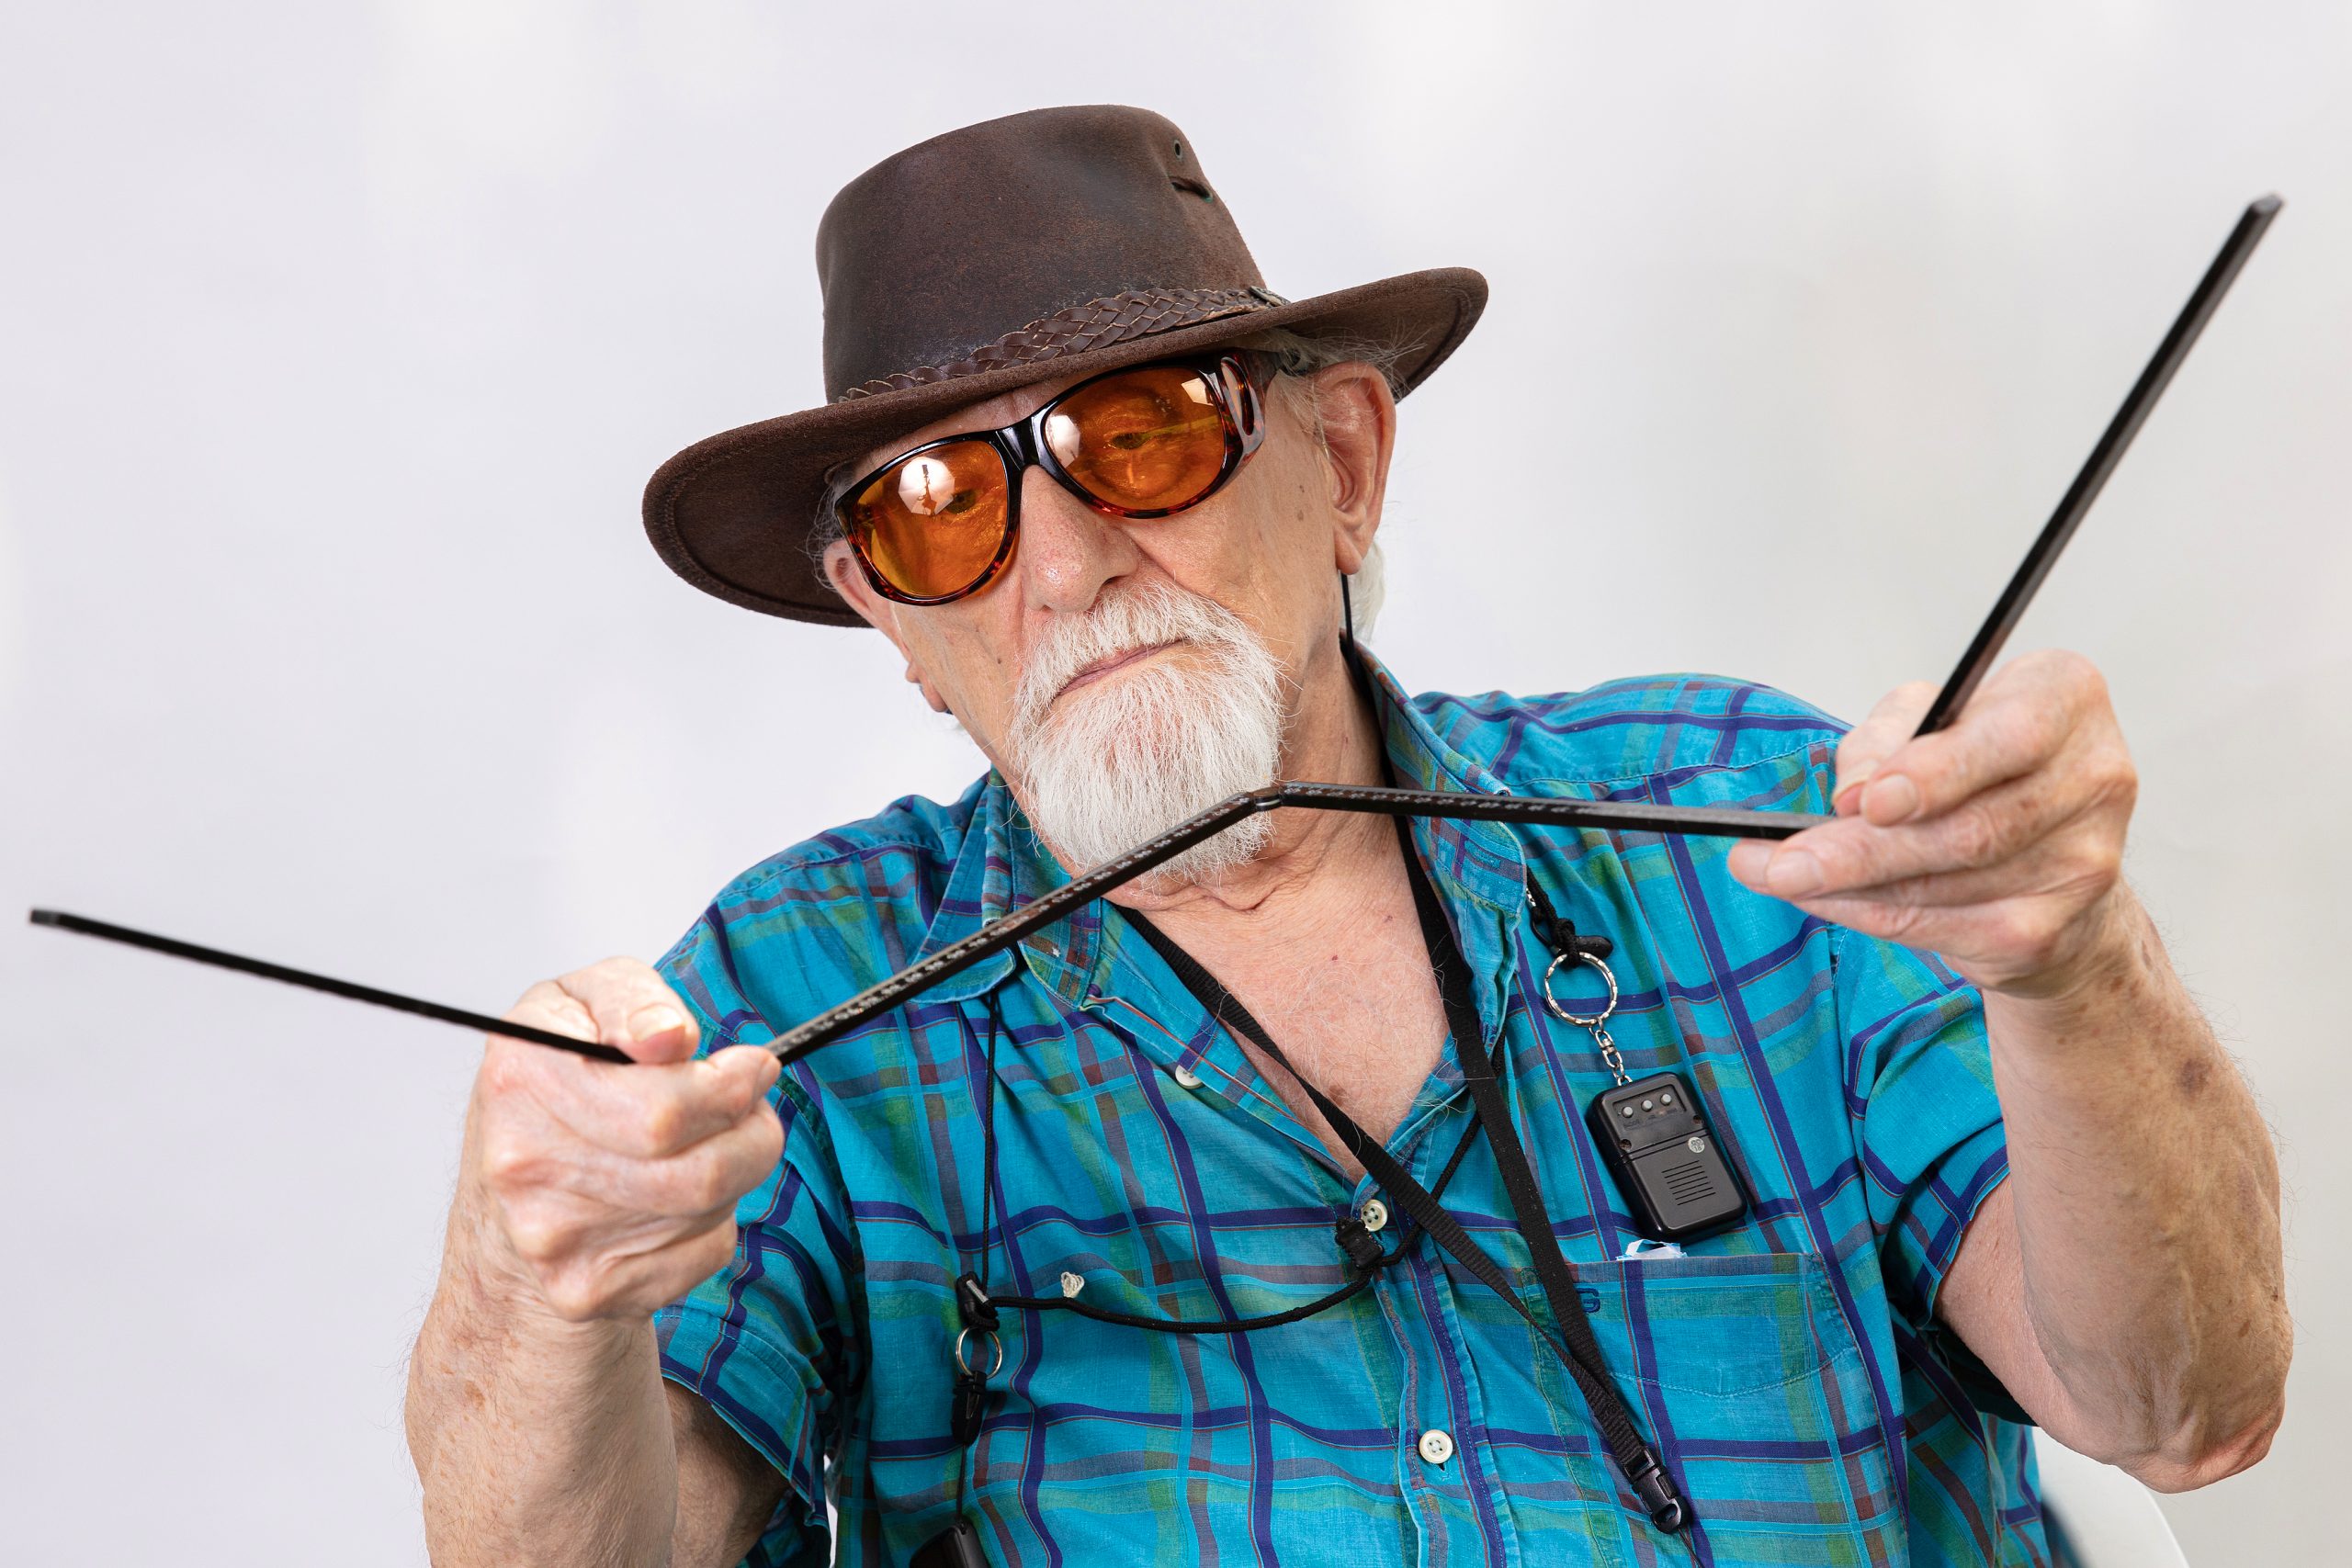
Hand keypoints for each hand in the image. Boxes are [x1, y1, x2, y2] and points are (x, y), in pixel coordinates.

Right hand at [459, 958, 782, 1321]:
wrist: (502, 1205)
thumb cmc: (557, 1084)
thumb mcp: (581, 1002)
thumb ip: (631, 999)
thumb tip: (670, 1037)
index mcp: (523, 1077)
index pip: (664, 1107)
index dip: (730, 1087)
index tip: (752, 1067)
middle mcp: (527, 1164)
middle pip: (697, 1171)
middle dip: (751, 1130)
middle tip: (752, 1105)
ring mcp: (554, 1238)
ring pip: (709, 1208)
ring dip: (738, 1168)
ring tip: (716, 1142)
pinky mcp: (586, 1290)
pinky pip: (704, 1252)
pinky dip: (716, 1220)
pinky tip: (683, 1195)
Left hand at [1728, 649, 2139, 999]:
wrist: (2055, 863)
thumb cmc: (1984, 770)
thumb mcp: (1931, 720)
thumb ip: (1887, 739)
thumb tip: (1852, 795)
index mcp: (2067, 699)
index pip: (2012, 735)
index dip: (1937, 772)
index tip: (1870, 800)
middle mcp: (2095, 777)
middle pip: (1969, 828)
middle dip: (1864, 849)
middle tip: (1787, 861)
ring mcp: (2083, 863)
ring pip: (1944, 884)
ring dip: (1849, 885)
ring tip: (1779, 873)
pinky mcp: (2050, 930)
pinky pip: (1940, 928)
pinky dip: (1866, 914)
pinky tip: (1821, 898)